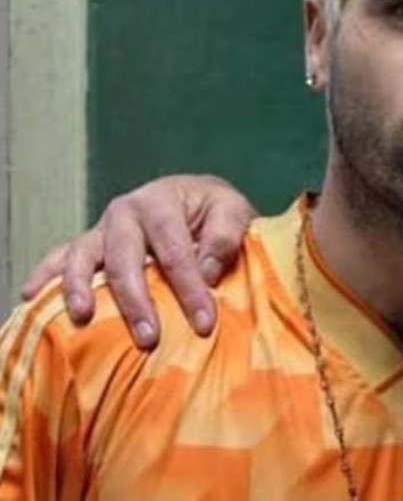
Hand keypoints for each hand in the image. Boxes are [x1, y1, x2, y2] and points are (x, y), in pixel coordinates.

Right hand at [19, 174, 256, 349]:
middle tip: (149, 338)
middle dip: (136, 301)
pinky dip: (44, 276)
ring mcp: (102, 229)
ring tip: (83, 316)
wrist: (195, 200)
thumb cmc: (214, 212)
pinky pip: (60, 258)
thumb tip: (208, 271)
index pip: (175, 251)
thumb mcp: (233, 211)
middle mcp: (125, 212)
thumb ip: (225, 236)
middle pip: (124, 259)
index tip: (204, 323)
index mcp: (161, 201)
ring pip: (83, 258)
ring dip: (80, 289)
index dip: (189, 288)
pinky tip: (32, 298)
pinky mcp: (90, 245)